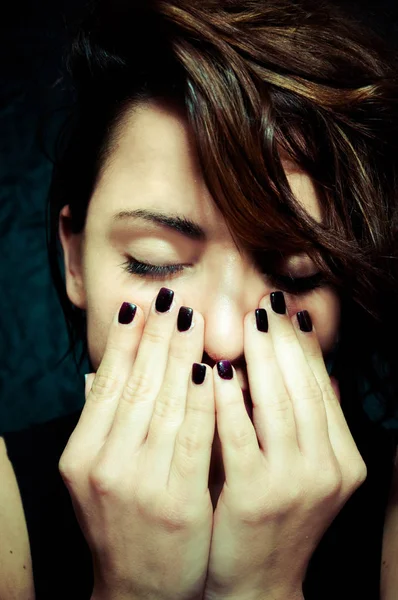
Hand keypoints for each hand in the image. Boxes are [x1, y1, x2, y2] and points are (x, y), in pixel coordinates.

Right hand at [58, 288, 214, 599]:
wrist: (139, 590)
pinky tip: (211, 368)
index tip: (141, 306)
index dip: (125, 341)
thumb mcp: (98, 474)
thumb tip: (101, 369)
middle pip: (135, 385)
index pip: (107, 384)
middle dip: (156, 337)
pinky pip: (193, 437)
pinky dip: (202, 399)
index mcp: (82, 454)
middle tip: (172, 299)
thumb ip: (102, 422)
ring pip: (164, 403)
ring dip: (180, 355)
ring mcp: (138, 484)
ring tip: (193, 318)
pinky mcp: (176, 501)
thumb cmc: (123, 522)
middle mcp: (103, 465)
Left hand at [204, 291, 366, 599]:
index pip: (322, 388)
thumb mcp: (307, 471)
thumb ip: (314, 424)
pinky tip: (215, 371)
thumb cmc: (276, 517)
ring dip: (262, 359)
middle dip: (284, 342)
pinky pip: (241, 435)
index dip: (305, 347)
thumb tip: (319, 371)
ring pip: (279, 405)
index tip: (287, 313)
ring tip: (248, 324)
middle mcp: (328, 468)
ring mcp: (295, 483)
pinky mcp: (256, 496)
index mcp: (343, 458)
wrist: (257, 582)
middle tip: (266, 305)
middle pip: (304, 388)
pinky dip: (229, 399)